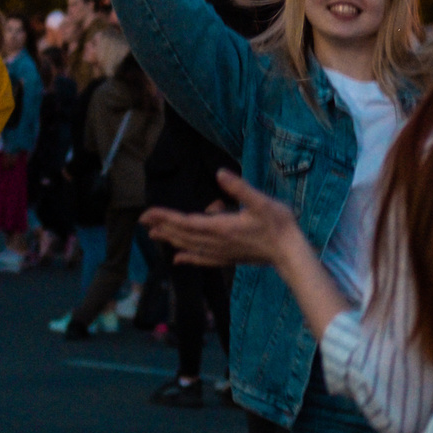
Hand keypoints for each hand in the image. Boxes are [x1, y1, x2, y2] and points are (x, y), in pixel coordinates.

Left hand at [139, 171, 300, 269]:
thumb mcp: (261, 201)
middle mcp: (217, 242)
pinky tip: (178, 259)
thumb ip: (239, 188)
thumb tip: (220, 173)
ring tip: (153, 235)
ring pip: (189, 246)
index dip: (165, 217)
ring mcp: (222, 252)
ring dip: (170, 239)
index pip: (186, 222)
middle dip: (162, 226)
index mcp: (221, 227)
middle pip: (183, 234)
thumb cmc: (278, 225)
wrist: (290, 253)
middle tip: (142, 220)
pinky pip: (202, 259)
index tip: (148, 213)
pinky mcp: (228, 258)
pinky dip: (188, 258)